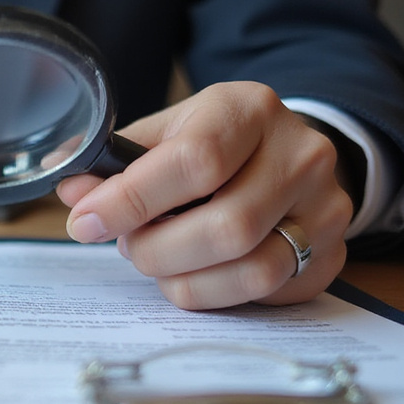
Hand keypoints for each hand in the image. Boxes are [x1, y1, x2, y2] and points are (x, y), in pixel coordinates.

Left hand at [55, 82, 352, 309]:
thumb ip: (117, 163)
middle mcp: (301, 154)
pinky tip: (195, 275)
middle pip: (226, 226)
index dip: (132, 200)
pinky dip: (214, 294)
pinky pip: (267, 293)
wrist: (287, 155)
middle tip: (129, 246)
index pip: (194, 161)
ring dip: (185, 279)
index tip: (86, 222)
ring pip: (252, 269)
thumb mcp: (166, 135)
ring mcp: (326, 207)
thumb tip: (72, 192)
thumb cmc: (214, 145)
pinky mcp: (332, 254)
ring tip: (159, 261)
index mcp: (250, 109)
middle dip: (158, 249)